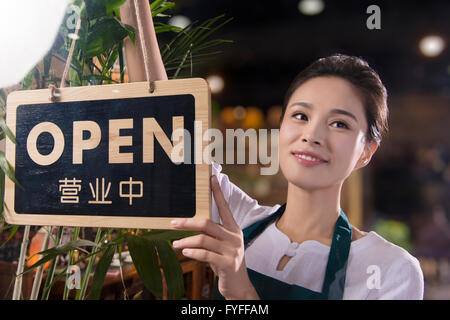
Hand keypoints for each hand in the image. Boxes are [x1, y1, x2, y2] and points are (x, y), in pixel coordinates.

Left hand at [171, 175, 258, 299]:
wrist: (239, 286)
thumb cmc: (226, 263)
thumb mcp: (221, 246)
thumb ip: (211, 235)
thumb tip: (190, 225)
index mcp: (234, 230)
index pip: (224, 208)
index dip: (218, 193)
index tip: (212, 178)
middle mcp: (234, 237)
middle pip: (207, 223)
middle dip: (187, 222)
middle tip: (173, 223)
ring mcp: (232, 251)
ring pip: (203, 239)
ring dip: (185, 241)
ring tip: (175, 244)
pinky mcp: (228, 264)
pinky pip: (205, 254)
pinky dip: (192, 252)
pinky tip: (185, 252)